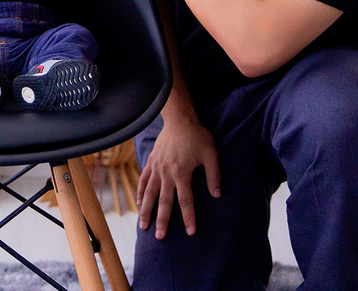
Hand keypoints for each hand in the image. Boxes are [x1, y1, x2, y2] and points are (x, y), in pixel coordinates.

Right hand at [137, 107, 221, 238]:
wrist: (179, 119)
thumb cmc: (197, 136)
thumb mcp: (211, 154)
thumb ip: (214, 175)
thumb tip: (217, 195)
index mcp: (182, 172)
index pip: (186, 200)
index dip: (189, 217)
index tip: (191, 232)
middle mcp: (167, 173)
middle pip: (164, 201)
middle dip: (162, 220)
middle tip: (160, 237)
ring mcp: (156, 168)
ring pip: (149, 193)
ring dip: (146, 211)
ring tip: (144, 227)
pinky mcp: (151, 162)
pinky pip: (143, 180)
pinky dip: (140, 193)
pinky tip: (140, 203)